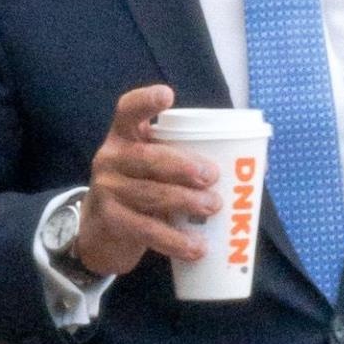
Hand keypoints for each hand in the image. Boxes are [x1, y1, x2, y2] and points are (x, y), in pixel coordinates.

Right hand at [76, 84, 216, 275]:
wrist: (99, 232)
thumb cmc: (138, 190)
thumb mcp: (147, 167)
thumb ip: (177, 158)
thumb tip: (244, 166)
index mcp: (123, 137)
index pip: (128, 110)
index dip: (145, 101)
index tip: (168, 95)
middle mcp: (110, 158)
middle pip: (148, 157)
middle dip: (183, 166)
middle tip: (212, 176)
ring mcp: (108, 190)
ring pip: (151, 195)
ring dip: (186, 201)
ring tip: (213, 207)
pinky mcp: (111, 221)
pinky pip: (148, 230)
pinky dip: (176, 240)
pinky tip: (197, 247)